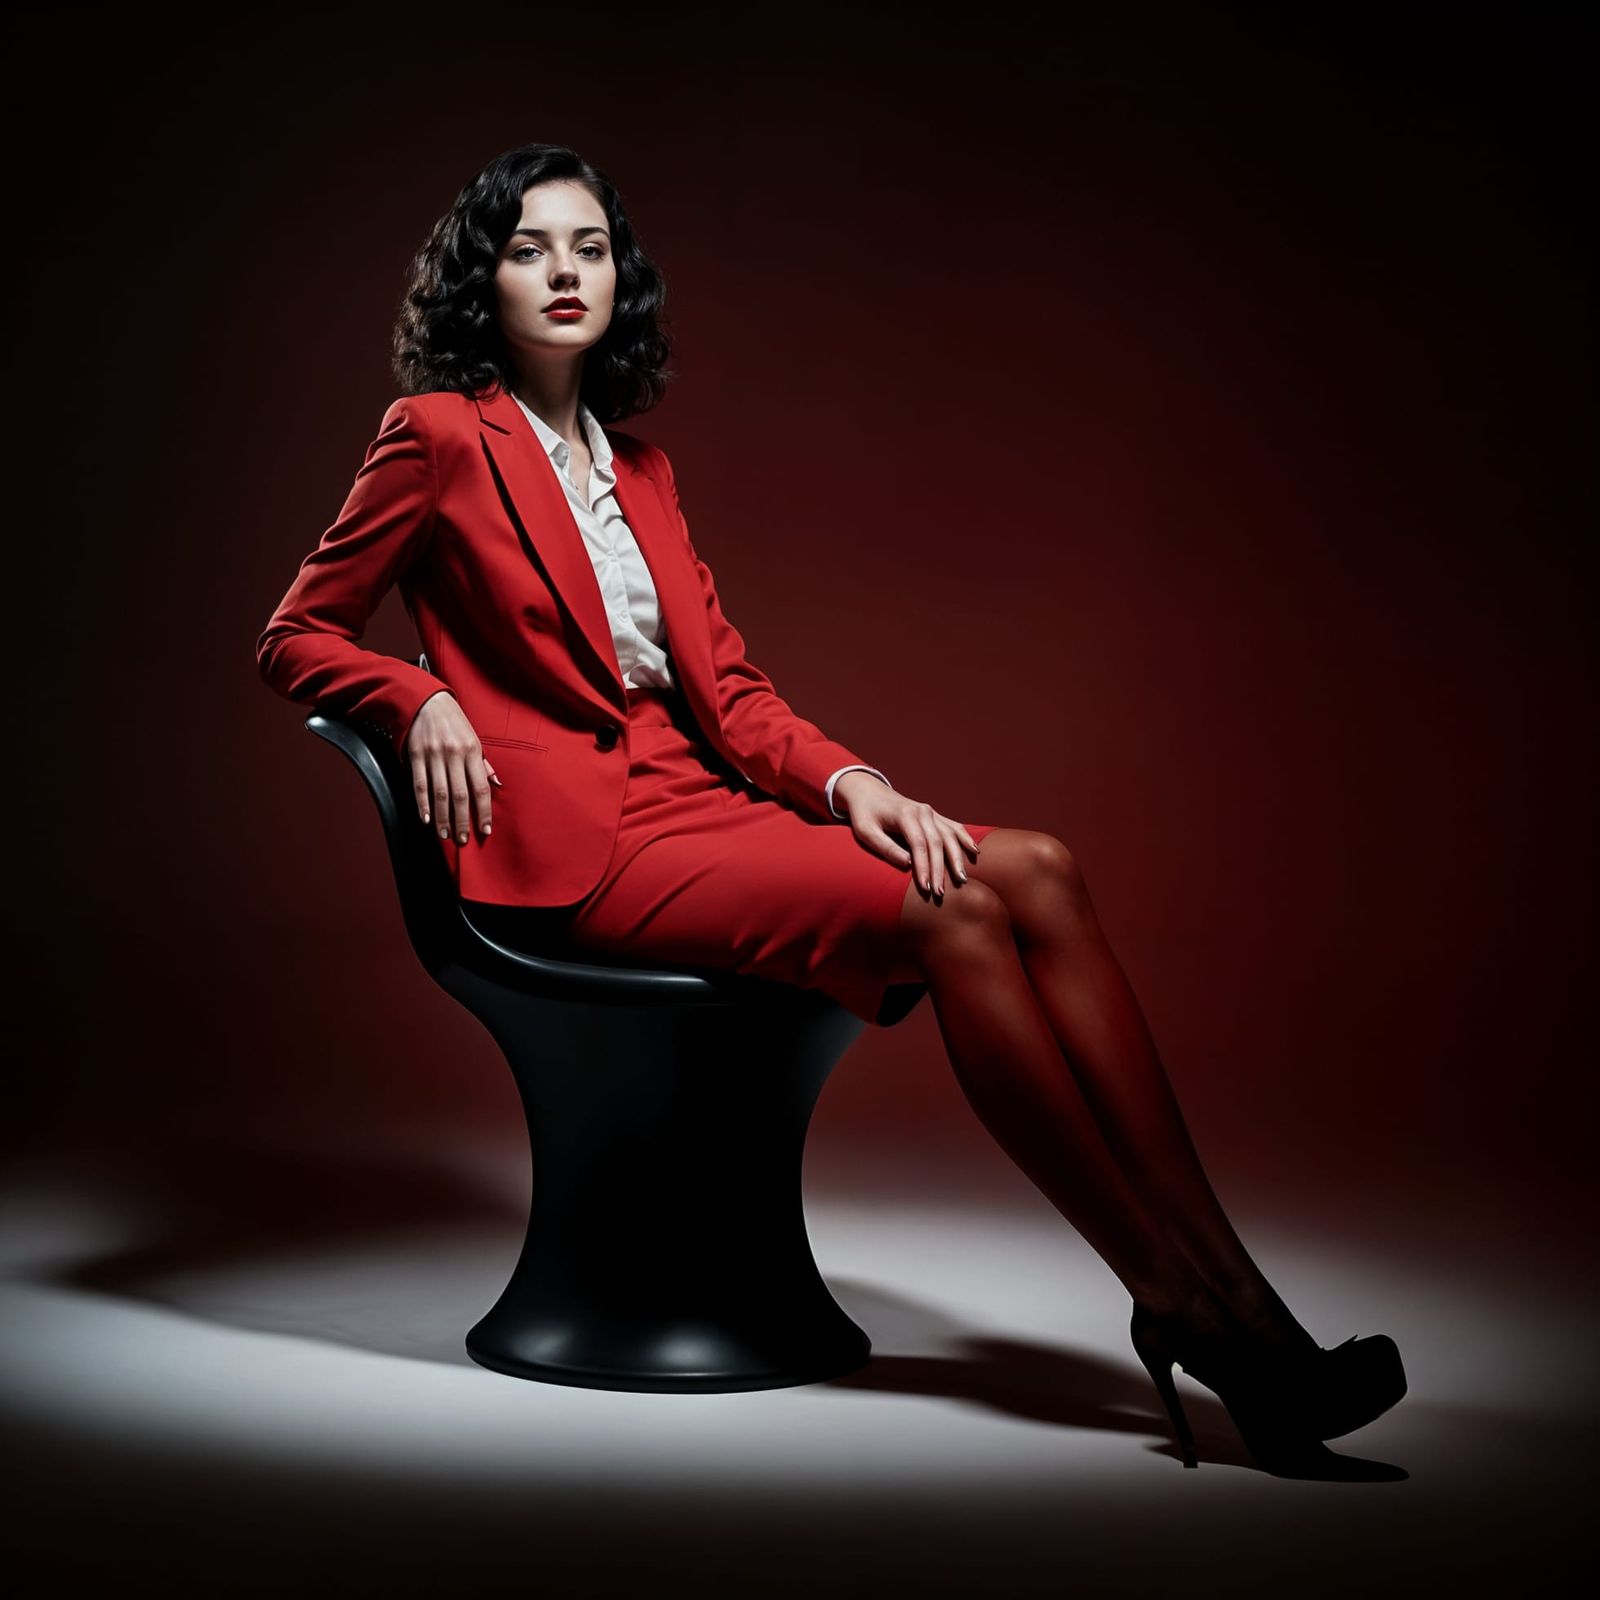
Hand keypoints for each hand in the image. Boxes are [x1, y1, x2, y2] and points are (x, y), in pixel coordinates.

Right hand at [403, 690, 502, 844]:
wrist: (427, 701)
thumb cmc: (455, 722)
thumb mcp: (474, 738)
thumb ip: (483, 763)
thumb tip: (497, 784)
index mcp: (472, 751)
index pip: (481, 788)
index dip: (483, 811)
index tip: (485, 830)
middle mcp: (454, 755)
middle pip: (459, 794)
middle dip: (462, 820)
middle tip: (462, 840)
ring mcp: (433, 755)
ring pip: (439, 793)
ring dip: (442, 817)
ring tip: (445, 834)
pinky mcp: (415, 755)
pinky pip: (419, 784)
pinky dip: (422, 803)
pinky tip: (425, 818)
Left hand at [833, 771, 980, 896]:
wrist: (868, 792)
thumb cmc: (864, 814)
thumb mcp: (865, 831)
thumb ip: (885, 846)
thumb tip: (907, 863)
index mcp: (904, 815)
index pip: (919, 844)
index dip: (924, 867)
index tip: (925, 888)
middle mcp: (922, 811)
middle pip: (937, 843)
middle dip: (941, 869)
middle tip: (940, 893)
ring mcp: (930, 812)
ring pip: (949, 836)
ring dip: (957, 858)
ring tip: (962, 879)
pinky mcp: (934, 815)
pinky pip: (953, 827)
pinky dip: (965, 838)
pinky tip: (974, 851)